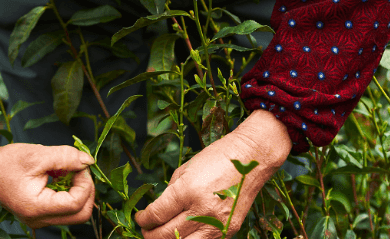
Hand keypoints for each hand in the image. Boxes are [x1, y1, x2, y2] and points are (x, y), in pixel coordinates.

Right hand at [0, 130, 95, 228]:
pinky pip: (64, 209)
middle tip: (79, 168)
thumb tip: (88, 161)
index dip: (85, 182)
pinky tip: (59, 174)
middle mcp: (38, 220)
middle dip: (86, 189)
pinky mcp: (40, 214)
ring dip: (78, 190)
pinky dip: (69, 191)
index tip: (80, 163)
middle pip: (80, 214)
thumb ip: (65, 157)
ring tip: (65, 169)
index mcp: (36, 207)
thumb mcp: (37, 154)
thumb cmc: (6, 162)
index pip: (76, 203)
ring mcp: (39, 220)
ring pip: (75, 213)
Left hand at [135, 110, 291, 238]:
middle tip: (145, 231)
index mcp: (187, 190)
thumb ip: (170, 193)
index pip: (157, 215)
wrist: (250, 159)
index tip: (139, 219)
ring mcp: (217, 224)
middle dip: (151, 235)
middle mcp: (201, 210)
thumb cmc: (216, 158)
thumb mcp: (185, 170)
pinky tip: (182, 236)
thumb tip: (157, 211)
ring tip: (161, 237)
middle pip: (167, 235)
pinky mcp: (229, 231)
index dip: (144, 220)